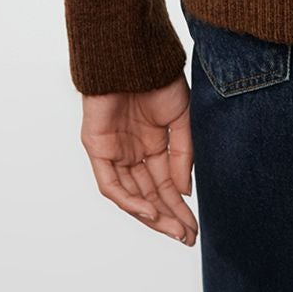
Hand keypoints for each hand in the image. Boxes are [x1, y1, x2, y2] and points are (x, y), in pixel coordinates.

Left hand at [79, 76, 198, 245]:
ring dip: (152, 215)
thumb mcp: (181, 117)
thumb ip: (183, 154)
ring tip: (173, 230)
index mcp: (154, 144)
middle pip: (150, 194)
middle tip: (187, 238)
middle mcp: (133, 152)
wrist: (133, 53)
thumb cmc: (157, 77)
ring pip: (132, 195)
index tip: (194, 228)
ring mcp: (114, 152)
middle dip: (169, 218)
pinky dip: (130, 200)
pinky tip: (150, 211)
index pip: (167, 184)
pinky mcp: (98, 149)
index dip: (180, 207)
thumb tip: (184, 192)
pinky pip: (112, 184)